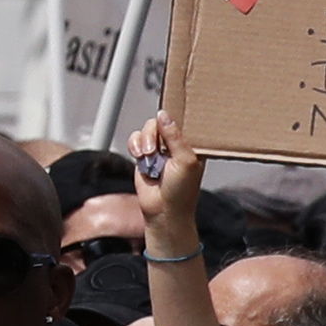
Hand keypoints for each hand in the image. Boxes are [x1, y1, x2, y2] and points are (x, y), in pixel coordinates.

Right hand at [121, 113, 204, 255]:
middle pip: (161, 122)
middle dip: (154, 133)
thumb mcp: (185, 161)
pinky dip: (134, 144)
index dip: (173, 118)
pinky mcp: (144, 156)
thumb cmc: (181, 191)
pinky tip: (139, 156)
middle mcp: (175, 145)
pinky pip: (135, 139)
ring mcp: (159, 150)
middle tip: (154, 149)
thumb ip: (175, 136)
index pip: (183, 121)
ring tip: (147, 156)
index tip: (166, 117)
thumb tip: (164, 115)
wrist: (163, 211)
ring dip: (144, 140)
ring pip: (147, 129)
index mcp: (191, 145)